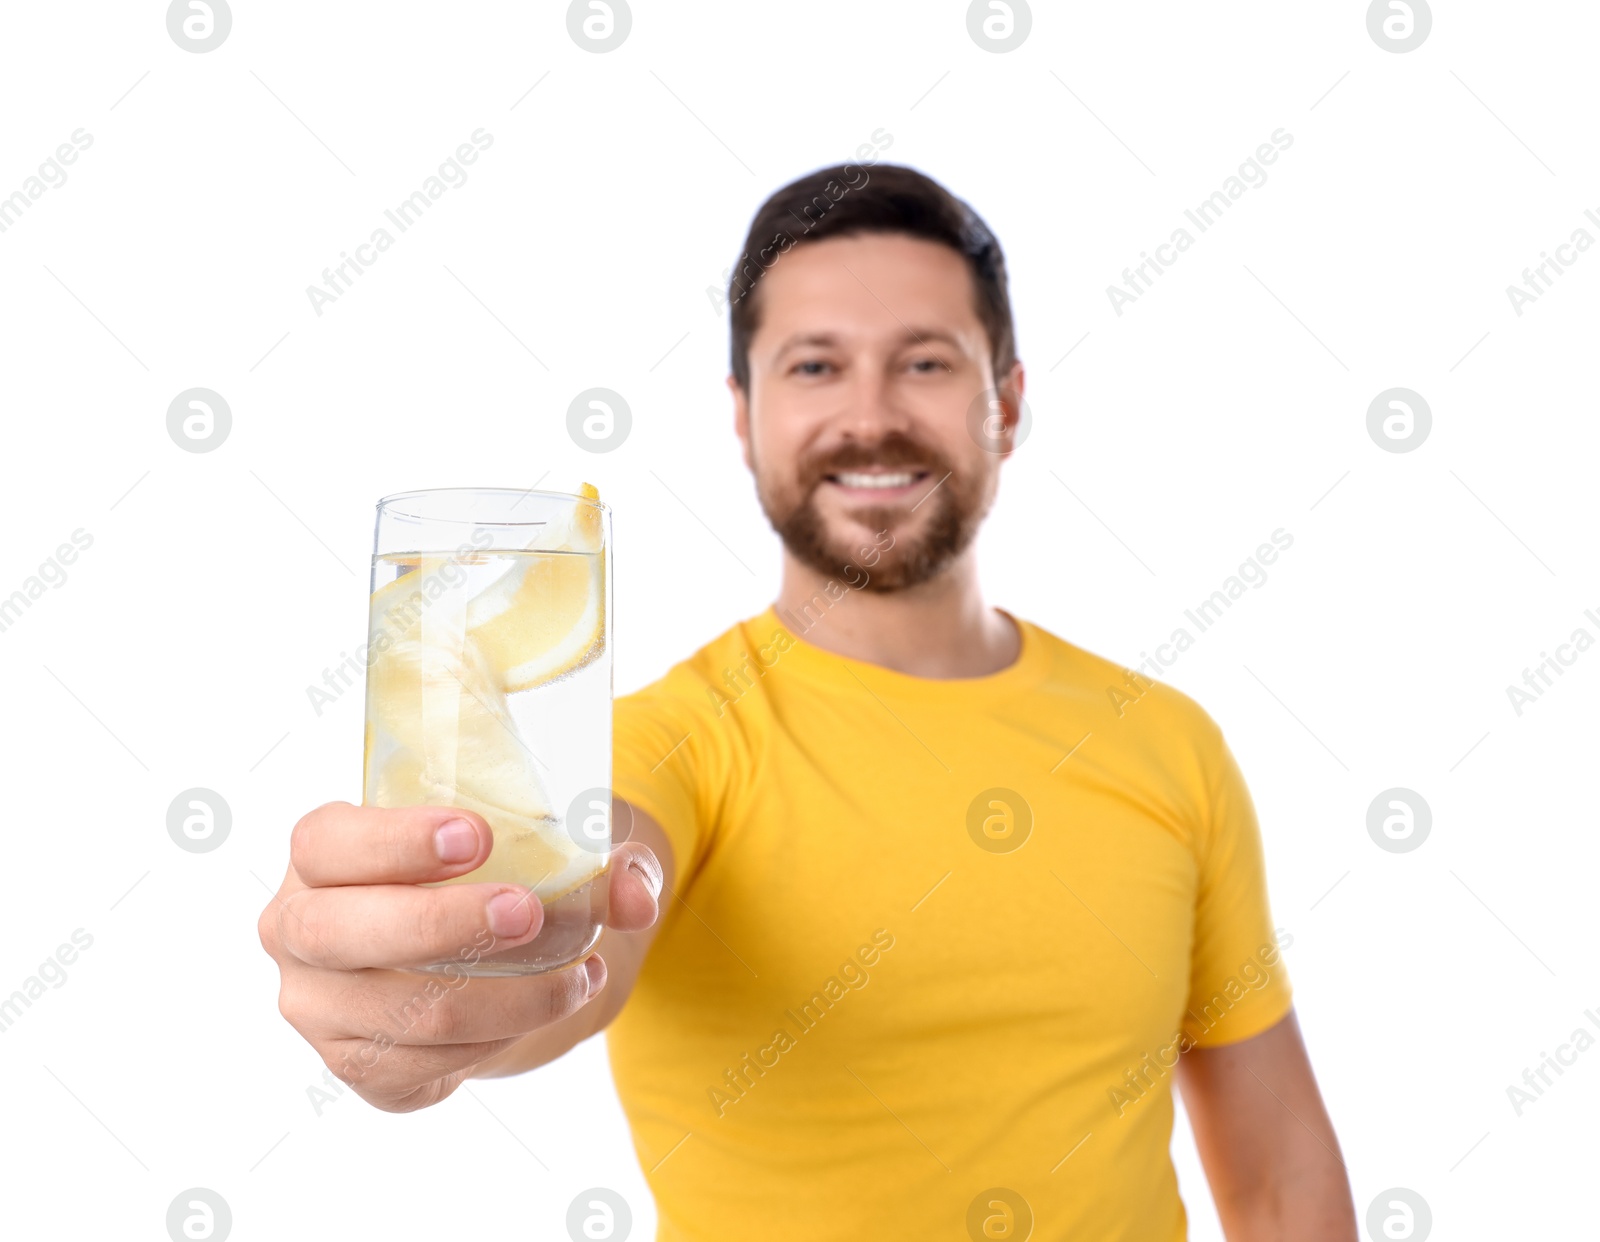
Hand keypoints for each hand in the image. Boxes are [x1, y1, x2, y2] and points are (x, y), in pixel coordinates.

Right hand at [258, 801, 662, 1112]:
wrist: (477, 949)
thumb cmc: (496, 870)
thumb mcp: (547, 844)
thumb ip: (602, 859)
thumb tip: (637, 895)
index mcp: (321, 851)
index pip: (330, 842)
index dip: (396, 840)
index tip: (477, 836)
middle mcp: (297, 927)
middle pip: (344, 932)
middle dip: (444, 924)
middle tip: (528, 913)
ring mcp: (317, 1005)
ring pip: (407, 1012)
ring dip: (508, 996)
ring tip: (581, 973)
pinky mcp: (356, 1066)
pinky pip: (426, 1065)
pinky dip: (502, 1038)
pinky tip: (549, 1004)